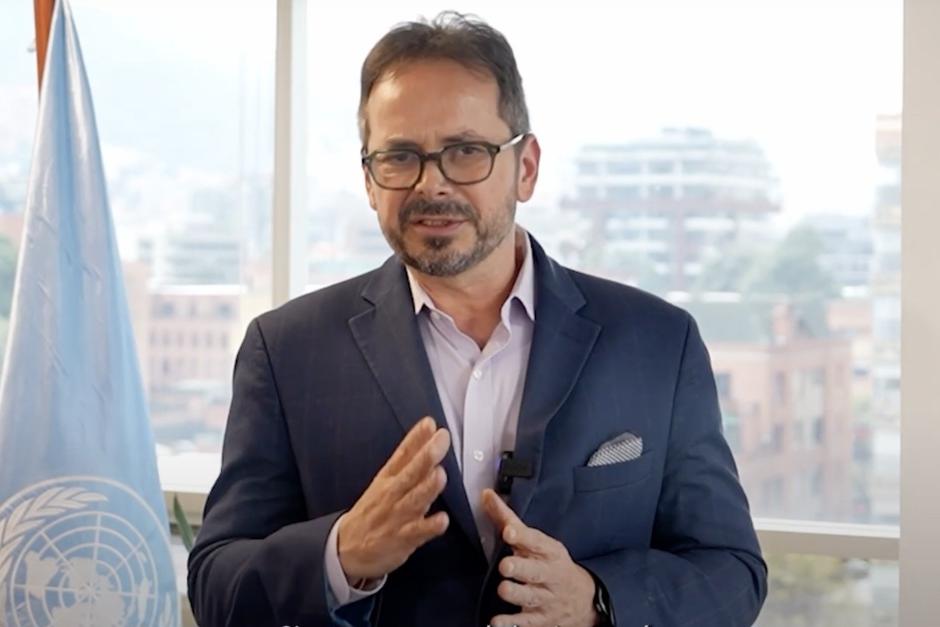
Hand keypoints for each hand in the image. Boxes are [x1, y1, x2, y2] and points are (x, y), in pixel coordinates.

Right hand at [338, 416, 450, 580]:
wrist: (346, 548)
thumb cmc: (372, 511)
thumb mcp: (384, 482)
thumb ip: (408, 461)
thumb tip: (429, 437)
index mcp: (388, 479)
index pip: (402, 454)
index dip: (415, 438)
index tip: (429, 424)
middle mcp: (392, 494)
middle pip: (410, 473)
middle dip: (426, 455)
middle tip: (441, 439)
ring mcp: (397, 517)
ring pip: (414, 500)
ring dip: (427, 488)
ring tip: (440, 474)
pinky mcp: (403, 539)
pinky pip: (418, 533)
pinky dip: (430, 527)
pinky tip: (442, 520)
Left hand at [482, 489, 598, 626]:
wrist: (584, 599)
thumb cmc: (551, 563)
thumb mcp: (536, 541)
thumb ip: (508, 519)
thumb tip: (486, 495)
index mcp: (549, 552)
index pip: (536, 542)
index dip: (522, 537)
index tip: (509, 531)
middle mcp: (549, 575)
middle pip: (536, 571)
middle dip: (521, 568)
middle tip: (505, 565)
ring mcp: (546, 599)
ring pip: (531, 597)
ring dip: (517, 594)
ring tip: (504, 589)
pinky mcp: (540, 620)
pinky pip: (525, 623)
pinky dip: (511, 624)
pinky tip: (496, 622)